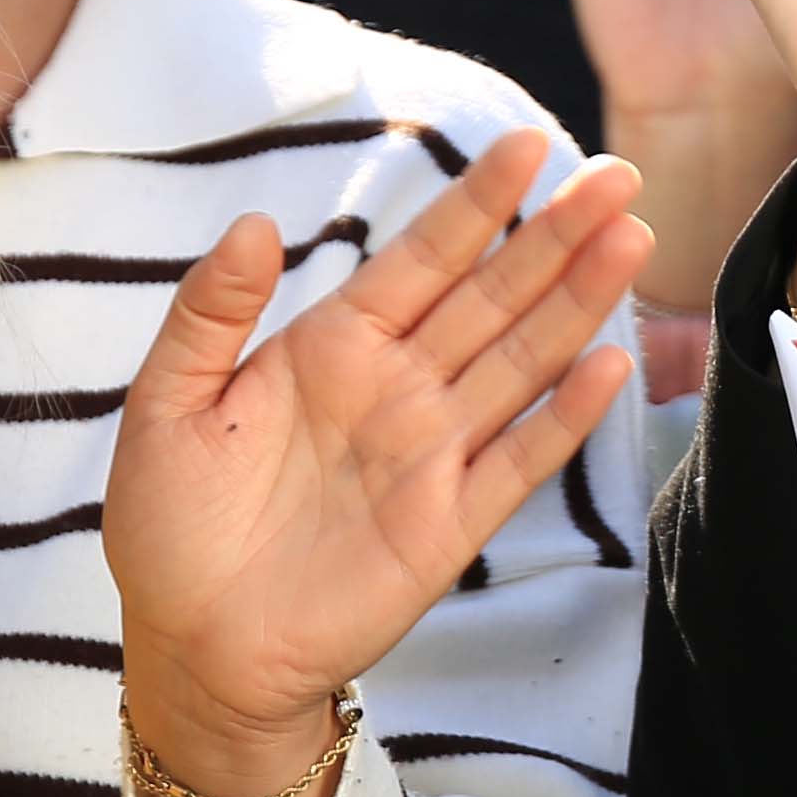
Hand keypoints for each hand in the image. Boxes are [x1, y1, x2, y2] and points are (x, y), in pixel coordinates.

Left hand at [109, 132, 645, 791]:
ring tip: (629, 240)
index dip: (476, 203)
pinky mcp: (450, 524)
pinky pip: (518, 461)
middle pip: (492, 297)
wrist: (193, 649)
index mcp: (333, 347)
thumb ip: (209, 311)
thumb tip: (258, 222)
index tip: (527, 147)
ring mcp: (432, 454)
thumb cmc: (170, 525)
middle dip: (555, 235)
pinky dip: (565, 416)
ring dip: (577, 303)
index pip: (421, 259)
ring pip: (521, 362)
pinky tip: (608, 365)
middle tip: (618, 175)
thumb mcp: (166, 403)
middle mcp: (398, 388)